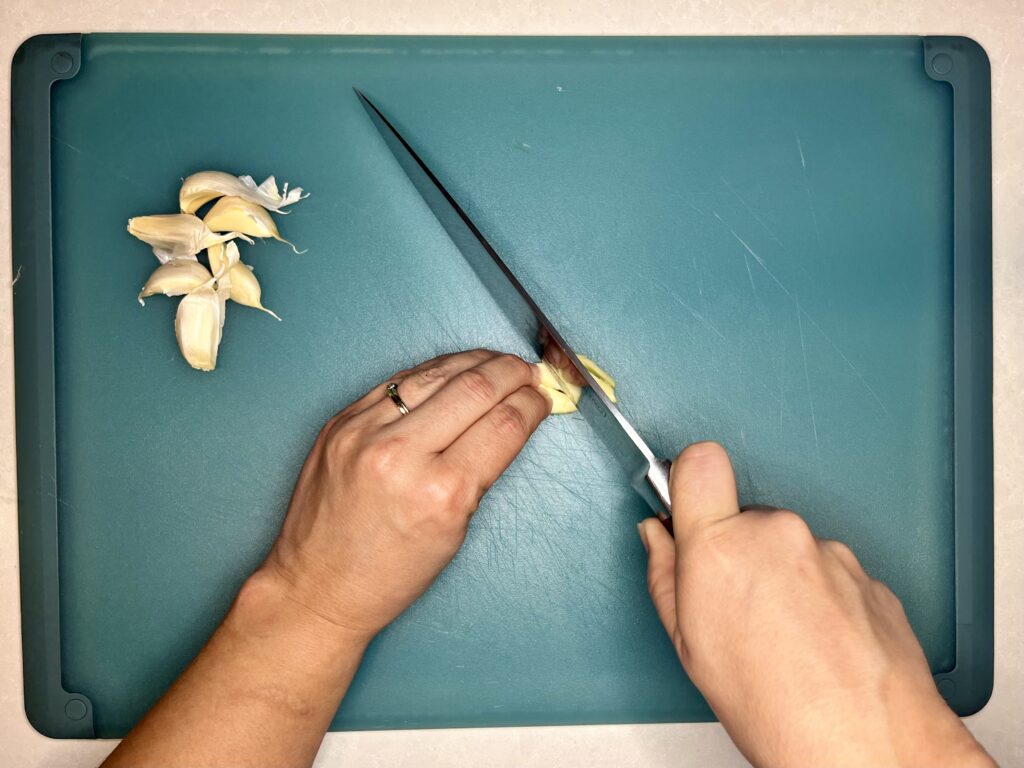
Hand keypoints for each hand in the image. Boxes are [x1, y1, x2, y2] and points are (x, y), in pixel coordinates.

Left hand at [261, 349, 549, 641]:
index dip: (531, 403)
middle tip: (526, 371)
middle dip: (510, 372)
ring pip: (435, 372)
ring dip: (474, 361)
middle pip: (474, 388)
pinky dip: (432, 373)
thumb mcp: (455, 531)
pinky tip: (452, 371)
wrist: (316, 587)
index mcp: (441, 493)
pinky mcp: (339, 422)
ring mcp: (363, 432)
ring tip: (495, 362)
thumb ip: (480, 470)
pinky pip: (397, 382)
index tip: (542, 396)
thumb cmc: (389, 573)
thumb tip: (509, 418)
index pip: (503, 425)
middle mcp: (400, 455)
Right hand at [639, 442, 992, 767]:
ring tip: (785, 638)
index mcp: (722, 547)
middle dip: (738, 550)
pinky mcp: (868, 572)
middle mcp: (779, 534)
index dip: (690, 478)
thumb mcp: (689, 647)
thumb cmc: (776, 709)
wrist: (869, 744)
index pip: (699, 462)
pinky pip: (829, 571)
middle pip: (746, 516)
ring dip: (783, 578)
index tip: (690, 505)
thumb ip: (665, 576)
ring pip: (790, 547)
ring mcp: (830, 551)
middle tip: (738, 608)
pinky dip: (821, 598)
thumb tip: (659, 539)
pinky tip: (819, 644)